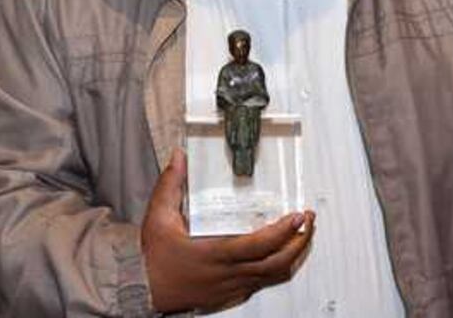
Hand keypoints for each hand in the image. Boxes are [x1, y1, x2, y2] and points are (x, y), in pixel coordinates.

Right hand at [142, 148, 314, 313]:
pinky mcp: (230, 295)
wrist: (143, 289)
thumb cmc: (153, 258)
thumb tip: (179, 158)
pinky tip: (278, 257)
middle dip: (300, 241)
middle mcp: (229, 272)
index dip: (285, 231)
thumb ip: (171, 184)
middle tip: (308, 222)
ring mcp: (232, 286)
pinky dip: (276, 270)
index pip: (261, 244)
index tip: (298, 215)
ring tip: (301, 237)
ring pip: (274, 276)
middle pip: (278, 262)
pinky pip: (261, 285)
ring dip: (292, 256)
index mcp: (217, 252)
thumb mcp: (158, 216)